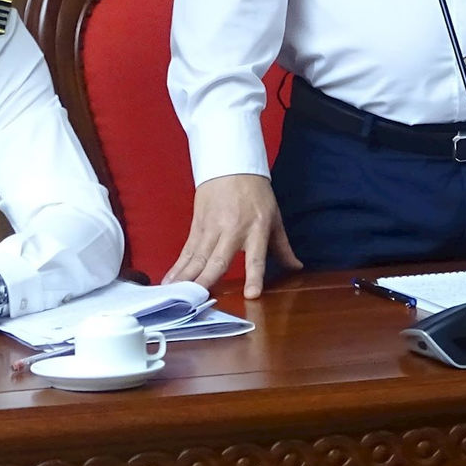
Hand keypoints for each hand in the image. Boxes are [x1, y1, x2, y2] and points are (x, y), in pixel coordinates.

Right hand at [164, 173, 300, 298]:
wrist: (231, 166)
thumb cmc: (256, 194)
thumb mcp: (274, 218)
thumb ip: (283, 248)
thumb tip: (297, 268)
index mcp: (256, 230)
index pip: (257, 258)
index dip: (255, 276)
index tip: (252, 294)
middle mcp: (232, 232)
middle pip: (218, 260)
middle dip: (206, 280)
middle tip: (197, 299)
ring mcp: (212, 229)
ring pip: (198, 257)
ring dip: (186, 277)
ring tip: (175, 296)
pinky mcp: (197, 227)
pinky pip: (187, 251)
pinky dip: (177, 267)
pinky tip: (168, 281)